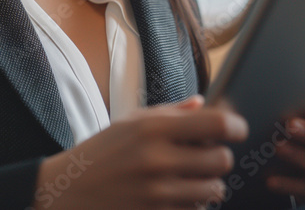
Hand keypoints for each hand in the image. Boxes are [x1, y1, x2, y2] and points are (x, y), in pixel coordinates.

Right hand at [31, 94, 248, 209]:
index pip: (217, 124)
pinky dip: (193, 205)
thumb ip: (171, 113)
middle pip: (222, 160)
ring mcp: (157, 194)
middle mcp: (157, 160)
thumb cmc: (101, 152)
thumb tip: (203, 104)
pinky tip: (177, 195)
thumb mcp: (130, 122)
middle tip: (208, 156)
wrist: (67, 192)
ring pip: (214, 190)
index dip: (236, 126)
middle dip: (220, 158)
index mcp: (153, 129)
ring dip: (209, 185)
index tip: (237, 129)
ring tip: (193, 178)